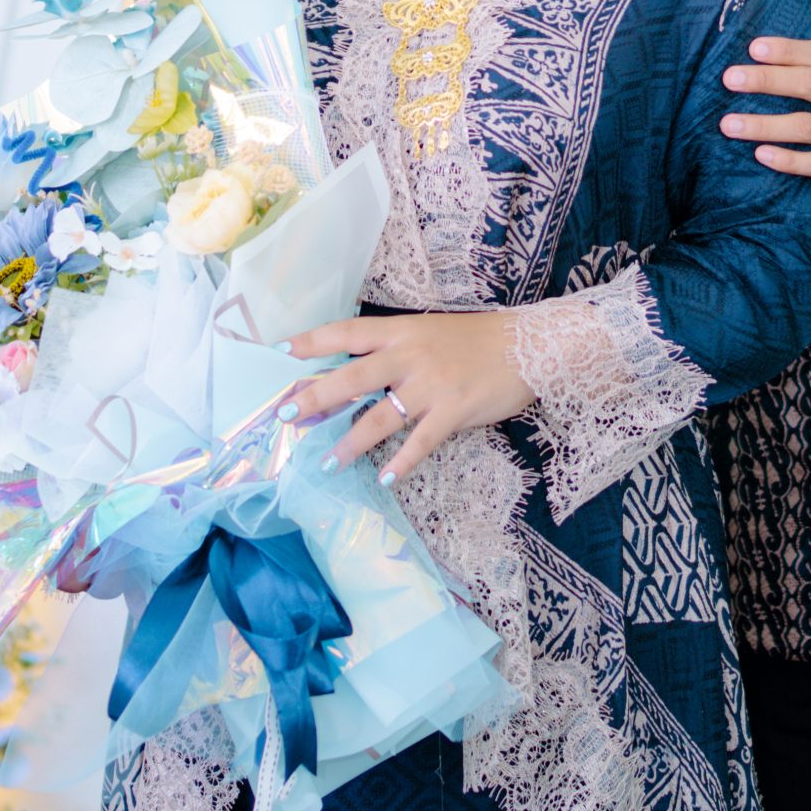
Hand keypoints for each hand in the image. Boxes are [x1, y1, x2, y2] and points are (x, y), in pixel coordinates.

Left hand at [284, 312, 534, 479]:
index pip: (347, 332)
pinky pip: (420, 442)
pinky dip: (401, 463)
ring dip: (351, 442)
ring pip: (380, 417)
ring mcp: (432, 385)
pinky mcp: (454, 411)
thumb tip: (354, 373)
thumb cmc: (477, 340)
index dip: (313, 342)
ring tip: (328, 462)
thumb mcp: (430, 333)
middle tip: (286, 415)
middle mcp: (410, 356)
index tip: (281, 353)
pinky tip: (385, 479)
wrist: (529, 344)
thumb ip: (396, 351)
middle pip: (353, 376)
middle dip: (316, 397)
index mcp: (402, 331)